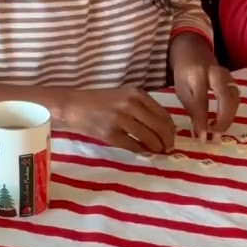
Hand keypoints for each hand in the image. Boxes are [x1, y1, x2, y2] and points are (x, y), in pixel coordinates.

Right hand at [59, 86, 175, 153]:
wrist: (74, 107)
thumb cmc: (100, 103)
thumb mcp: (124, 97)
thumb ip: (143, 108)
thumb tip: (164, 129)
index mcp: (137, 94)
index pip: (163, 114)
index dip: (171, 129)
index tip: (172, 137)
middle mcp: (130, 104)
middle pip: (159, 127)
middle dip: (167, 140)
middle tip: (168, 148)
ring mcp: (120, 119)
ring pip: (149, 138)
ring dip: (156, 148)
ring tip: (158, 152)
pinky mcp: (111, 134)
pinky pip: (133, 146)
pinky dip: (141, 151)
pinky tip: (143, 152)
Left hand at [170, 34, 240, 137]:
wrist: (194, 53)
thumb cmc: (186, 75)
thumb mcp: (182, 91)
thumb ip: (192, 110)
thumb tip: (201, 134)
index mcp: (198, 74)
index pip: (202, 100)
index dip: (203, 120)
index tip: (202, 137)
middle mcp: (217, 73)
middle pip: (226, 97)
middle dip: (223, 119)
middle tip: (216, 137)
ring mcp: (228, 76)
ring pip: (234, 99)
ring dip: (229, 118)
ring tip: (219, 134)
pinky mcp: (234, 82)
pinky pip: (236, 99)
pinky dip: (231, 113)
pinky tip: (224, 124)